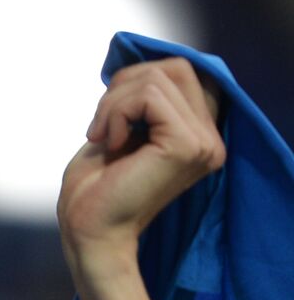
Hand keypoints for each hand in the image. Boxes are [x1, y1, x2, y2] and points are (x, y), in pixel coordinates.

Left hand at [57, 58, 224, 278]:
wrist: (88, 234)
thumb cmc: (94, 192)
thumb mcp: (118, 132)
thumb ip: (140, 101)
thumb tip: (143, 65)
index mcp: (198, 135)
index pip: (180, 72)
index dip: (136, 81)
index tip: (110, 117)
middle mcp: (210, 138)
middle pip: (173, 66)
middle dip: (123, 88)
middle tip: (101, 128)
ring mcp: (203, 142)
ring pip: (156, 77)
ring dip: (112, 104)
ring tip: (103, 138)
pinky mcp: (186, 145)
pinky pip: (147, 96)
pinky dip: (115, 113)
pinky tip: (110, 144)